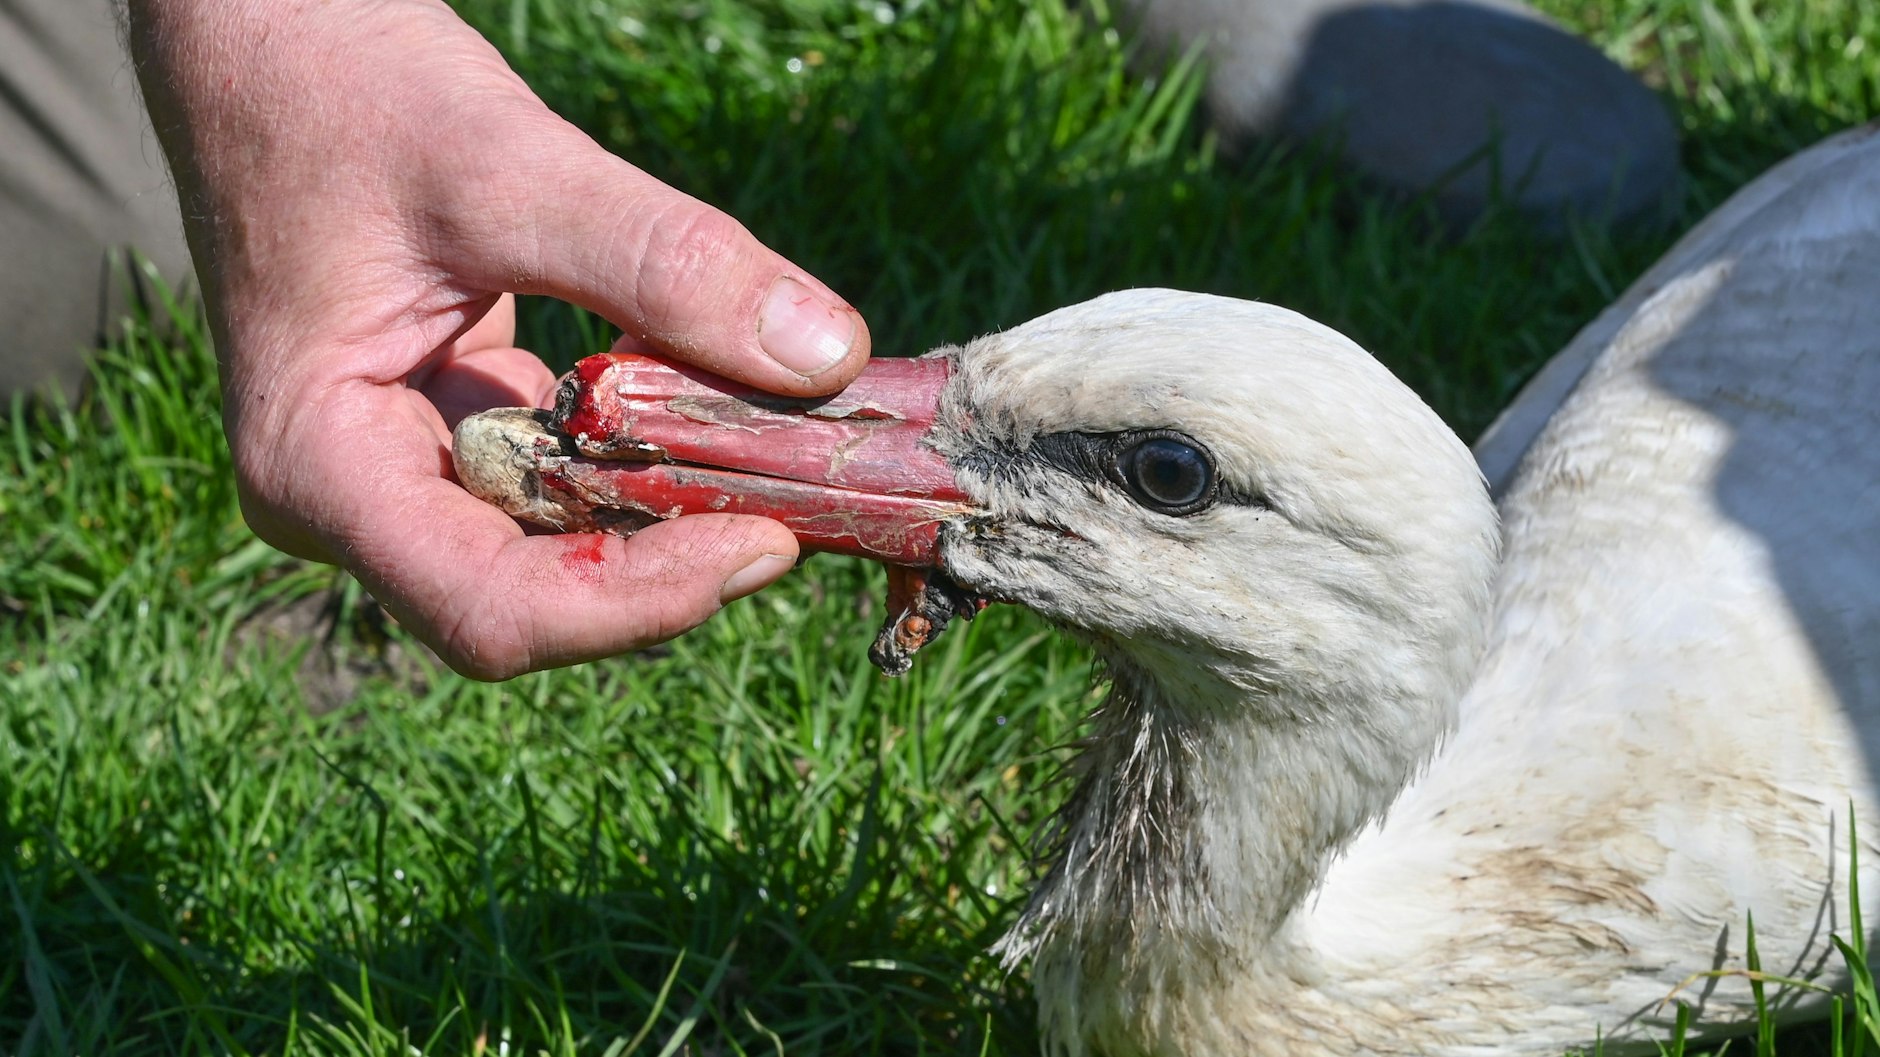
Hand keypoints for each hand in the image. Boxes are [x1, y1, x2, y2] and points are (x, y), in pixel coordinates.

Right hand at [127, 0, 870, 677]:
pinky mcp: (466, 426)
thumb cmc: (338, 87)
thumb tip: (827, 357)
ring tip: (786, 451)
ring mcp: (412, 469)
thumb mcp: (503, 165)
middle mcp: (360, 501)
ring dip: (681, 506)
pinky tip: (726, 399)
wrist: (266, 34)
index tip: (764, 538)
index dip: (640, 603)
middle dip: (678, 559)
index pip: (496, 612)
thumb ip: (661, 262)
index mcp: (321, 471)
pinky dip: (657, 446)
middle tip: (806, 495)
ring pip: (572, 542)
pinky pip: (578, 474)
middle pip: (544, 597)